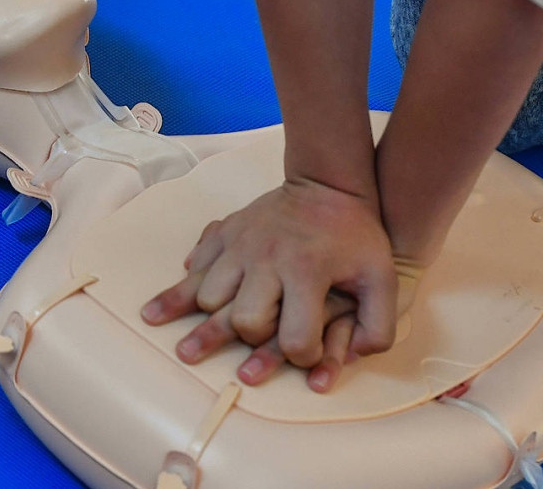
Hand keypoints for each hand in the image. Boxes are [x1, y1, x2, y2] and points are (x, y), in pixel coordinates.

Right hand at [141, 178, 399, 389]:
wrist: (330, 185)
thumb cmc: (357, 236)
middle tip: (252, 343)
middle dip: (250, 339)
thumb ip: (378, 323)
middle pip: (243, 320)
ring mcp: (242, 244)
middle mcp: (268, 258)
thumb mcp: (382, 277)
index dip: (304, 356)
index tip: (308, 353)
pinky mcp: (227, 232)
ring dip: (204, 321)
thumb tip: (354, 356)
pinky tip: (160, 309)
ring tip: (186, 346)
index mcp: (307, 271)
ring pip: (209, 295)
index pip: (295, 337)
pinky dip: (178, 290)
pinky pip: (196, 265)